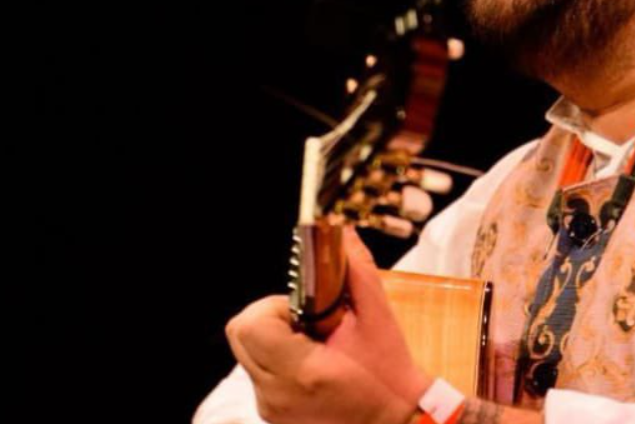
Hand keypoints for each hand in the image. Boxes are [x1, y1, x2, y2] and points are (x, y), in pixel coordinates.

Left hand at [226, 227, 428, 423]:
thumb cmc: (388, 372)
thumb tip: (343, 231)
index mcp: (301, 371)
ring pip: (245, 352)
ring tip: (312, 342)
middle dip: (268, 317)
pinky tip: (311, 361)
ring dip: (272, 337)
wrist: (395, 422)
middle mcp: (276, 394)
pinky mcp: (271, 415)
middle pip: (239, 334)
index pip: (251, 325)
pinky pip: (257, 373)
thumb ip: (356, 270)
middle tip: (305, 321)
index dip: (273, 307)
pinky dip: (276, 358)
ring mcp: (271, 408)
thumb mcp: (378, 318)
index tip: (305, 311)